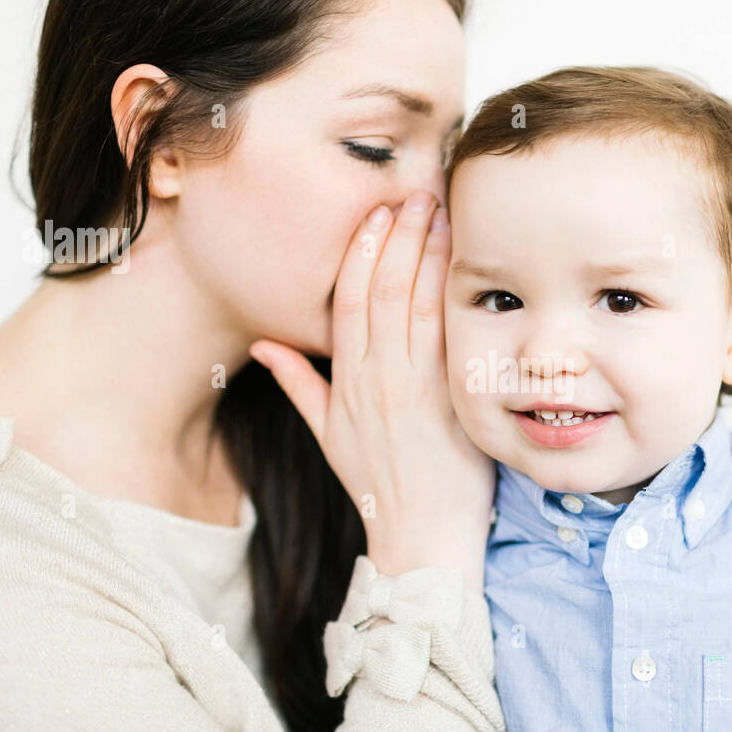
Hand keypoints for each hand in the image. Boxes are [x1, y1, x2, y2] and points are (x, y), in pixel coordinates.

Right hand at [248, 190, 494, 589]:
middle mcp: (376, 381)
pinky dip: (453, 295)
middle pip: (381, 291)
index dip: (360, 252)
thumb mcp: (329, 436)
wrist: (420, 538)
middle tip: (415, 193)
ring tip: (440, 210)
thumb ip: (299, 384)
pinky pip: (448, 338)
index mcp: (346, 384)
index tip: (377, 214)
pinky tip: (465, 261)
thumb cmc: (378, 486)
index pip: (348, 302)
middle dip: (397, 236)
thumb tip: (265, 344)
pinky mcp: (449, 403)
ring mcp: (413, 391)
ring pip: (414, 305)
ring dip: (427, 252)